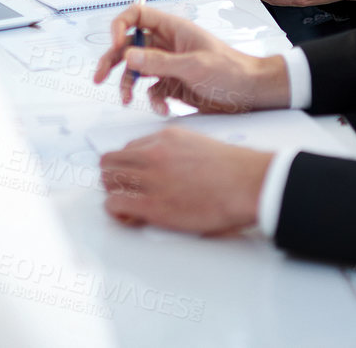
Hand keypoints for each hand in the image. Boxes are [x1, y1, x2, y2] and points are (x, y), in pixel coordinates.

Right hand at [92, 3, 288, 114]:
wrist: (251, 94)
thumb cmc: (231, 71)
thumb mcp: (194, 66)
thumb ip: (159, 62)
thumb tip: (128, 55)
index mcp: (173, 29)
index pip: (137, 16)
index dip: (120, 26)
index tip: (115, 44)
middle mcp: (167, 44)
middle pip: (129, 44)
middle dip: (112, 59)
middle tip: (99, 76)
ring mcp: (168, 65)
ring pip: (136, 69)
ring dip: (127, 84)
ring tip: (125, 99)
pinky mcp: (172, 85)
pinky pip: (151, 91)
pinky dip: (151, 101)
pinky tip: (163, 109)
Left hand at [100, 128, 271, 234]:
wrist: (247, 184)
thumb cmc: (233, 170)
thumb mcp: (198, 145)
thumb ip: (175, 151)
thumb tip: (165, 168)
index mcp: (165, 138)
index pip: (129, 148)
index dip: (129, 165)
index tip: (135, 177)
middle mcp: (153, 154)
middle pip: (111, 161)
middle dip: (114, 177)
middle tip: (126, 191)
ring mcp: (151, 178)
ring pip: (108, 180)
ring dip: (114, 193)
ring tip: (129, 205)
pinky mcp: (152, 204)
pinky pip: (114, 203)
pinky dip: (117, 211)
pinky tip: (131, 216)